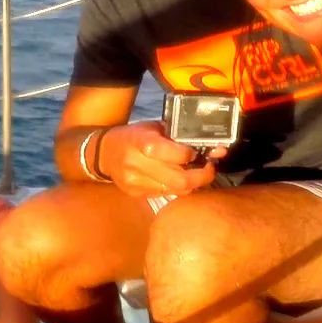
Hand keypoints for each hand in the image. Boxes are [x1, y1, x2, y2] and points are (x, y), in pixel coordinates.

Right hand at [95, 121, 223, 198]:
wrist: (104, 153)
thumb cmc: (134, 136)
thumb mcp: (154, 128)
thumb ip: (180, 137)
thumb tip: (217, 148)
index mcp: (141, 141)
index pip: (174, 154)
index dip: (191, 156)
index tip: (201, 152)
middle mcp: (136, 164)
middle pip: (179, 179)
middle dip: (201, 176)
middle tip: (209, 168)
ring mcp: (136, 182)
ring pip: (176, 190)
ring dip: (192, 183)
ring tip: (196, 173)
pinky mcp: (136, 195)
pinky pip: (166, 194)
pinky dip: (177, 188)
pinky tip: (178, 179)